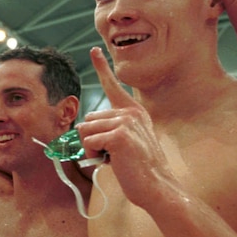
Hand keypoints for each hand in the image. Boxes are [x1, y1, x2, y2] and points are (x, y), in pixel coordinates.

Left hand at [77, 47, 173, 208]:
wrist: (155, 186)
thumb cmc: (138, 168)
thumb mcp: (125, 142)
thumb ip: (108, 128)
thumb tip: (81, 126)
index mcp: (133, 111)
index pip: (113, 86)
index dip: (102, 67)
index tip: (94, 50)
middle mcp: (130, 113)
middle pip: (88, 119)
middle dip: (92, 140)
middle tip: (114, 154)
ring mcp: (125, 123)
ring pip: (86, 132)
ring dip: (93, 150)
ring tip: (115, 159)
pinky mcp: (118, 136)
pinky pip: (89, 143)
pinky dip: (94, 157)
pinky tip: (113, 162)